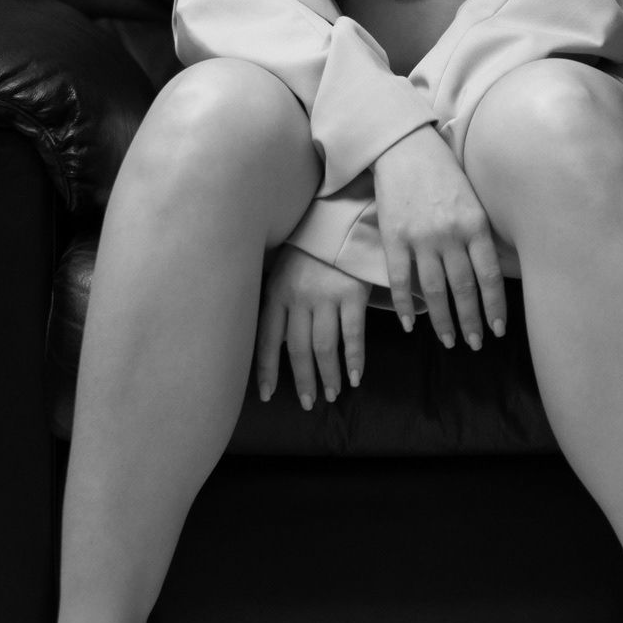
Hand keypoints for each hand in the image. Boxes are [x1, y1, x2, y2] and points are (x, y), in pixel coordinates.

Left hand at [256, 247, 371, 410]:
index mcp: (276, 293)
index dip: (266, 370)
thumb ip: (278, 306)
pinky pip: (353, 334)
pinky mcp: (352, 293)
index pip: (267, 340)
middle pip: (298, 350)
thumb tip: (278, 346)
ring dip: (329, 375)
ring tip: (332, 395)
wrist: (338, 220)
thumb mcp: (282, 273)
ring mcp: (326, 295)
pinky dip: (355, 359)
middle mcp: (298, 297)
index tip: (267, 395)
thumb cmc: (306, 250)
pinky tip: (355, 377)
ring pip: (324, 347)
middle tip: (308, 403)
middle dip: (303, 381)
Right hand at [372, 125, 506, 348]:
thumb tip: (492, 271)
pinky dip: (405, 305)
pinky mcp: (394, 237)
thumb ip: (480, 234)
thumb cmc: (444, 172)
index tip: (498, 331)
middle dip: (471, 322)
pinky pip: (401, 279)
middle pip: (463, 289)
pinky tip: (410, 323)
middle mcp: (450, 235)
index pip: (489, 277)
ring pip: (434, 290)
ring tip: (449, 341)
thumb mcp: (473, 199)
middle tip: (474, 344)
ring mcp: (420, 238)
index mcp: (475, 225)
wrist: (405, 147)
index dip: (495, 308)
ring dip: (442, 321)